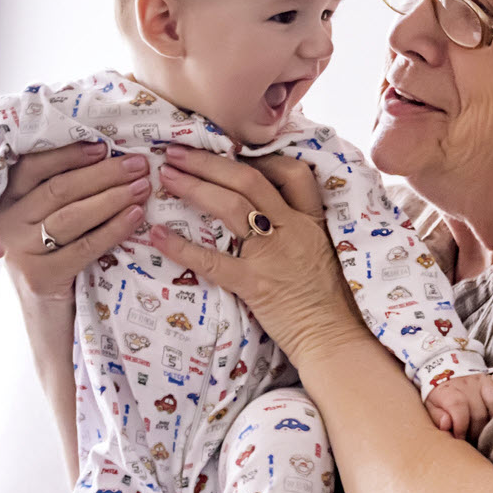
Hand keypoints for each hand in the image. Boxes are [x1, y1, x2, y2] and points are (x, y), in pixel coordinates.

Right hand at [0, 143, 151, 304]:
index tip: (104, 146)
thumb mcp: (49, 226)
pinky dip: (113, 229)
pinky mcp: (41, 276)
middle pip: (59, 188)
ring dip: (112, 197)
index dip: (69, 154)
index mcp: (7, 202)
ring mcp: (21, 251)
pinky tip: (135, 217)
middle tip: (138, 164)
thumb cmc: (55, 264)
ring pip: (72, 215)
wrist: (47, 320)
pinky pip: (85, 246)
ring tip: (142, 187)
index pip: (34, 167)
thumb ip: (63, 196)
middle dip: (103, 173)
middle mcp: (7, 223)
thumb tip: (108, 157)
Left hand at [144, 145, 360, 362]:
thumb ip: (299, 230)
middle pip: (249, 179)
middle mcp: (293, 229)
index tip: (231, 155)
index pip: (291, 172)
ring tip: (166, 177)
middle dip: (209, 162)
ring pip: (231, 206)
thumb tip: (264, 215)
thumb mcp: (323, 253)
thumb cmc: (329, 302)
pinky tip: (157, 236)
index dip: (258, 159)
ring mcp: (273, 255)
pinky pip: (213, 261)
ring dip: (194, 186)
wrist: (335, 339)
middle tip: (177, 152)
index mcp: (311, 221)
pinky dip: (181, 247)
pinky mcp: (255, 284)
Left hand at [424, 367, 492, 442]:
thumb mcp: (430, 408)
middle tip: (470, 442)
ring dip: (488, 426)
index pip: (458, 407)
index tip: (459, 440)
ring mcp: (480, 382)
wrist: (445, 373)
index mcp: (447, 390)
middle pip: (478, 414)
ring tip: (481, 435)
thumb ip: (437, 418)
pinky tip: (492, 424)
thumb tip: (446, 425)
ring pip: (492, 408)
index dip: (461, 427)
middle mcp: (465, 384)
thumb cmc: (438, 398)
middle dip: (475, 434)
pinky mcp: (491, 382)